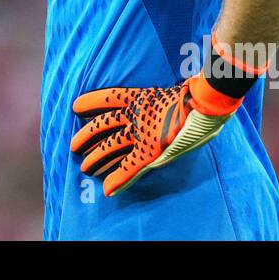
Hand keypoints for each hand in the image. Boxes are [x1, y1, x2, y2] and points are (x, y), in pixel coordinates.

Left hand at [70, 74, 244, 196]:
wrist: (204, 104)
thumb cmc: (194, 95)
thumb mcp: (172, 91)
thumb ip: (163, 96)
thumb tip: (172, 93)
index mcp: (140, 98)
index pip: (108, 98)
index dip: (91, 101)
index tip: (75, 106)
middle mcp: (135, 115)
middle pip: (103, 124)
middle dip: (86, 135)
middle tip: (73, 145)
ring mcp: (142, 133)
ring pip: (111, 146)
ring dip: (96, 158)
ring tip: (84, 168)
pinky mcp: (150, 150)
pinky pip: (130, 166)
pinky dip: (119, 178)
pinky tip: (108, 188)